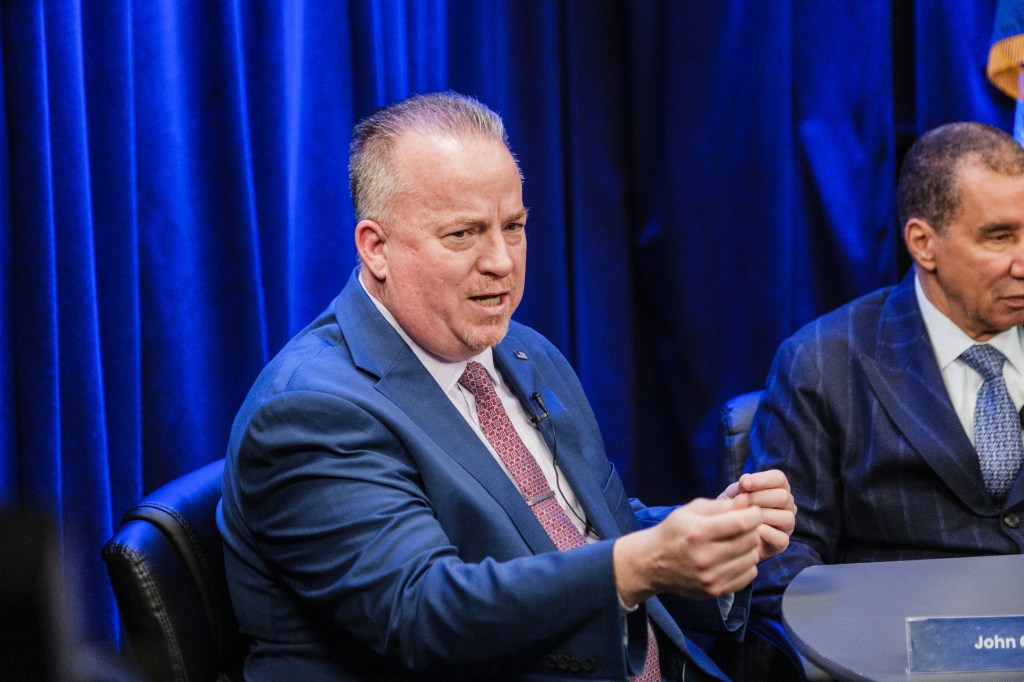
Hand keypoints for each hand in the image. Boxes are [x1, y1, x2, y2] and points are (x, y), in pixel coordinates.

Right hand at [613, 496, 762, 606]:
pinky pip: (748, 575)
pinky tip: (734, 558)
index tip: (752, 511)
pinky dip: (747, 564)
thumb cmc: (674, 532)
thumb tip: (747, 502)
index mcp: (698, 532)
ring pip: (752, 559)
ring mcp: (711, 577)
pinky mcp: (716, 591)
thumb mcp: (691, 510)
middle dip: (752, 530)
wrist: (652, 563)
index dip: (754, 514)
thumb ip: (720, 504)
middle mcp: (706, 557)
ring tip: (737, 542)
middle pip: (750, 541)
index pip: (742, 523)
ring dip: (750, 548)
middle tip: (743, 526)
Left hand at [719, 469, 795, 560]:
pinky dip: (764, 534)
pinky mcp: (783, 542)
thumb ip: (740, 486)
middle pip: (783, 497)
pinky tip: (749, 531)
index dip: (762, 479)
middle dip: (758, 498)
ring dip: (762, 517)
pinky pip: (781, 538)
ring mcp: (787, 524)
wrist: (726, 531)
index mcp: (778, 487)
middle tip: (741, 503)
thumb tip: (745, 482)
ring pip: (786, 517)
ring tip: (745, 517)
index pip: (779, 478)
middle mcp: (787, 504)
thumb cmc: (734, 507)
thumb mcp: (733, 493)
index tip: (744, 484)